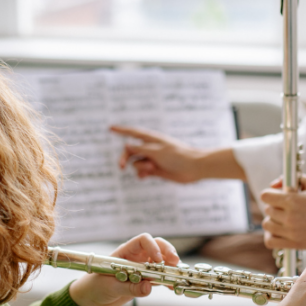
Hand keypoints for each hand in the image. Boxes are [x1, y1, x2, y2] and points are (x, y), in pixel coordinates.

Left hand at [68, 234, 179, 305]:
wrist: (93, 298)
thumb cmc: (96, 286)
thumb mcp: (111, 287)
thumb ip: (130, 288)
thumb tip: (148, 287)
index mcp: (125, 252)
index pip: (143, 240)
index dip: (153, 246)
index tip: (158, 259)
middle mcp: (135, 257)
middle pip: (157, 246)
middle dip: (168, 252)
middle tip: (175, 263)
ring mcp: (142, 268)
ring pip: (162, 261)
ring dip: (170, 267)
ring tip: (176, 276)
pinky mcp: (145, 280)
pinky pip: (160, 277)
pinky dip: (167, 281)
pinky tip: (172, 287)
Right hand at [110, 126, 245, 181]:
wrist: (195, 168)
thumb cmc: (179, 156)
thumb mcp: (157, 152)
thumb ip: (141, 149)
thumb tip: (126, 145)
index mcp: (152, 139)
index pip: (133, 133)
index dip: (121, 131)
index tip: (110, 128)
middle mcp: (151, 148)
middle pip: (131, 151)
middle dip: (125, 158)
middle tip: (121, 167)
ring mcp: (153, 159)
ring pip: (136, 163)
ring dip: (140, 167)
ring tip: (152, 169)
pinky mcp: (157, 169)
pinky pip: (142, 171)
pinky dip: (142, 174)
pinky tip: (145, 177)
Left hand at [260, 176, 305, 255]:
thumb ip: (291, 180)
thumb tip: (275, 184)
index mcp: (293, 200)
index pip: (266, 195)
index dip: (272, 193)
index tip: (279, 195)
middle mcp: (289, 217)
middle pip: (268, 209)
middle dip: (275, 206)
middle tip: (288, 207)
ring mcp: (291, 232)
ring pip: (267, 224)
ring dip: (273, 220)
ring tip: (284, 219)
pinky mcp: (295, 244)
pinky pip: (270, 241)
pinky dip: (271, 236)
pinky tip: (280, 231)